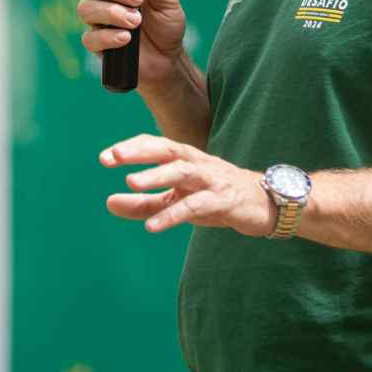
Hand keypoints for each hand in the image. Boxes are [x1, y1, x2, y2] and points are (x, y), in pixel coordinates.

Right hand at [77, 0, 186, 90]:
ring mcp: (97, 20)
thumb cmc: (166, 26)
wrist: (168, 60)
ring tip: (136, 21)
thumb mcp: (167, 1)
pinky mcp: (96, 44)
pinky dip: (108, 37)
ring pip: (86, 8)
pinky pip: (90, 37)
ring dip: (112, 12)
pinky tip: (126, 38)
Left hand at [101, 134, 273, 236]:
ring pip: (182, 172)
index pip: (155, 145)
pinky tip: (152, 226)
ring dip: (156, 175)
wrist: (267, 205)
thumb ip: (144, 203)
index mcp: (185, 159)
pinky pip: (195, 206)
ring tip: (130, 182)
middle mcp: (198, 163)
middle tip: (113, 155)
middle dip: (140, 151)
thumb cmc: (216, 198)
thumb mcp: (177, 200)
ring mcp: (212, 180)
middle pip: (167, 149)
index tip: (104, 157)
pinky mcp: (224, 200)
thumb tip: (108, 202)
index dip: (131, 149)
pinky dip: (173, 214)